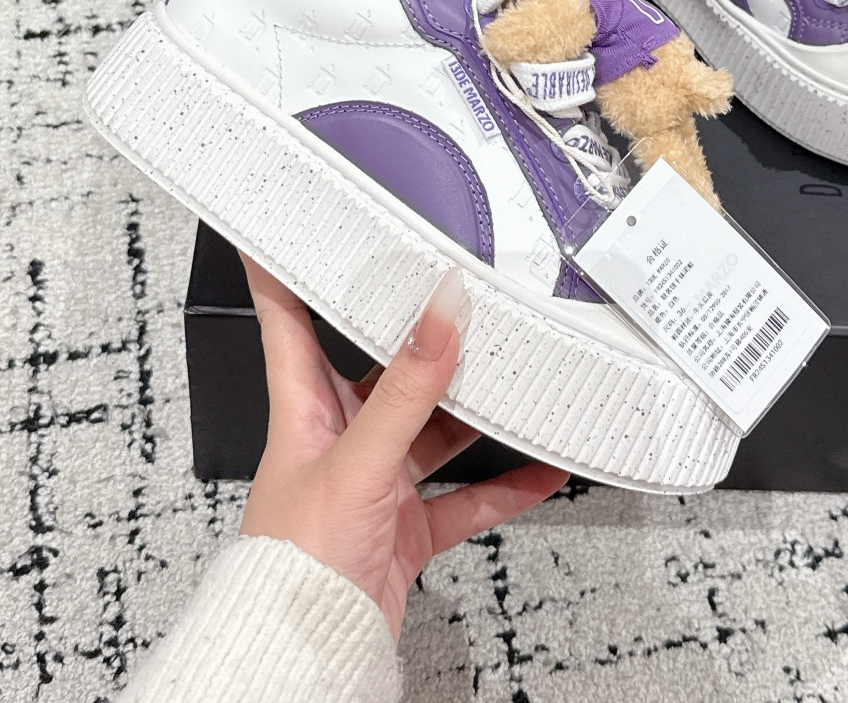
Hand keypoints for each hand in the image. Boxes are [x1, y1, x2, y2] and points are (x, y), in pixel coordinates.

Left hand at [239, 256, 568, 638]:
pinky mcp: (404, 525)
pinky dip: (502, 485)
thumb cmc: (292, 564)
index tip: (296, 218)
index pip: (289, 316)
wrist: (305, 650)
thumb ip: (407, 391)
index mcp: (303, 406)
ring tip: (515, 379)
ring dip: (474, 412)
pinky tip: (537, 468)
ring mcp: (375, 480)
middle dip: (421, 335)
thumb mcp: (357, 462)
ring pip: (432, 428)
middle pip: (382, 367)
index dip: (288, 264)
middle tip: (454, 292)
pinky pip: (463, 496)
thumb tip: (438, 318)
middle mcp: (339, 435)